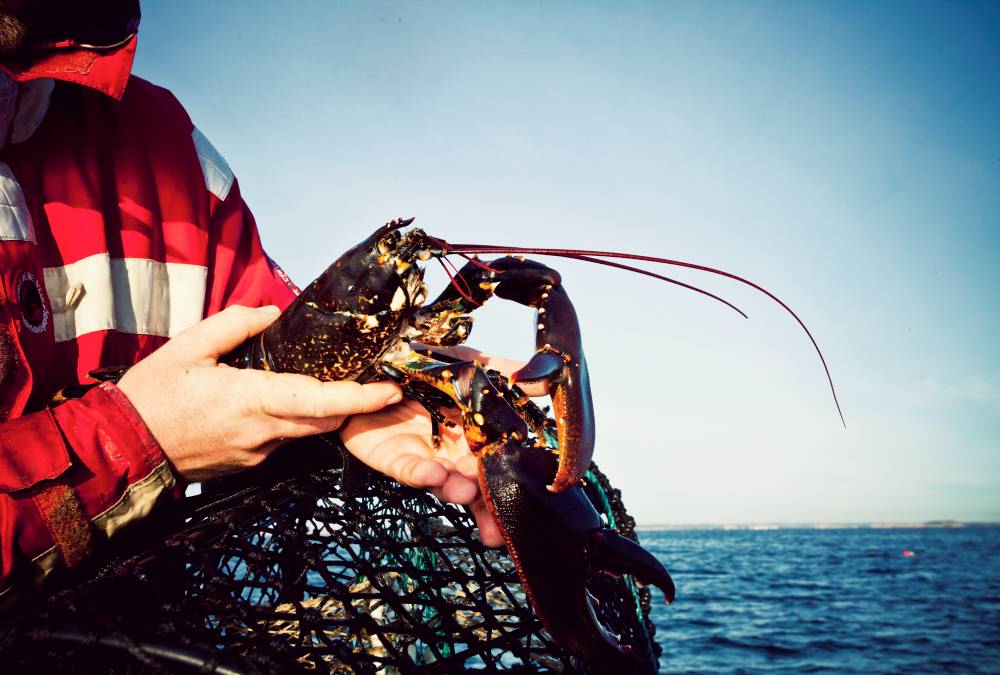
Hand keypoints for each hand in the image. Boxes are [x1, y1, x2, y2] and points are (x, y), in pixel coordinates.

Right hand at [117, 305, 401, 481]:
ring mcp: (257, 454)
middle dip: (354, 403)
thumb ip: (235, 324)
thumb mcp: (189, 346)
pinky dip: (292, 421)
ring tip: (329, 384)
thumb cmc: (152, 396)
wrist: (122, 450)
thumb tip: (272, 314)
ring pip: (306, 431)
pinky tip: (281, 402)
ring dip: (322, 410)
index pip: (321, 400)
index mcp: (252, 400)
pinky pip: (283, 440)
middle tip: (373, 382)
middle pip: (325, 419)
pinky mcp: (249, 465)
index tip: (390, 389)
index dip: (361, 398)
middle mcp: (263, 433)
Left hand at [340, 345, 546, 548]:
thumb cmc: (422, 370)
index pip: (496, 467)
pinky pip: (407, 469)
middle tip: (498, 513)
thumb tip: (541, 378)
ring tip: (467, 492)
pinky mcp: (392, 458)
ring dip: (456, 489)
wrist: (373, 369)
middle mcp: (451, 453)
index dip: (511, 487)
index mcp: (473, 437)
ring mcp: (423, 458)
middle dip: (484, 502)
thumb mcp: (467, 364)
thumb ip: (503, 371)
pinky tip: (434, 474)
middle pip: (472, 485)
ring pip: (443, 482)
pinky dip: (421, 474)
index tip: (526, 502)